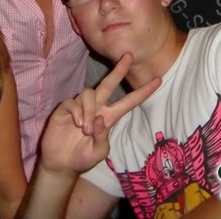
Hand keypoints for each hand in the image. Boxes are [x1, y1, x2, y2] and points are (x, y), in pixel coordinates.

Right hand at [39, 53, 160, 174]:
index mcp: (108, 117)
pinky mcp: (65, 108)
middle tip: (129, 56)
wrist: (61, 164)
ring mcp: (80, 106)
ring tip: (85, 129)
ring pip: (89, 93)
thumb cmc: (82, 157)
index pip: (129, 101)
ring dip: (89, 110)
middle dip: (119, 70)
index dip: (143, 92)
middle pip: (109, 83)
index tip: (159, 80)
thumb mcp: (98, 153)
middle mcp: (96, 107)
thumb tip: (98, 119)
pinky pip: (73, 102)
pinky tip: (76, 124)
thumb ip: (102, 138)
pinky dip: (77, 112)